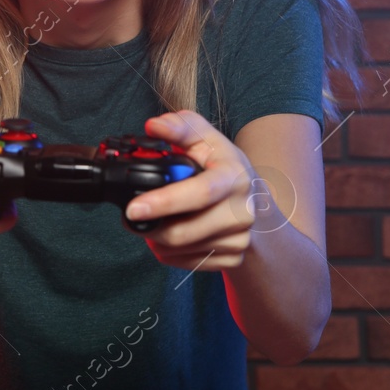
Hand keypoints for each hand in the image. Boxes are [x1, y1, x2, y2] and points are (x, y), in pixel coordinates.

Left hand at [129, 109, 255, 270]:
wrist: (257, 205)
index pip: (200, 193)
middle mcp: (242, 211)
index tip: (133, 208)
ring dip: (156, 239)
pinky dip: (169, 252)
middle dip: (150, 227)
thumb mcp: (208, 140)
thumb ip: (181, 127)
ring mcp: (239, 239)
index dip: (164, 202)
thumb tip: (154, 126)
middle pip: (183, 232)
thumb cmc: (224, 168)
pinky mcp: (232, 258)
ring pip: (180, 250)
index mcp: (234, 177)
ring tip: (152, 222)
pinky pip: (186, 263)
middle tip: (132, 216)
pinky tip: (169, 235)